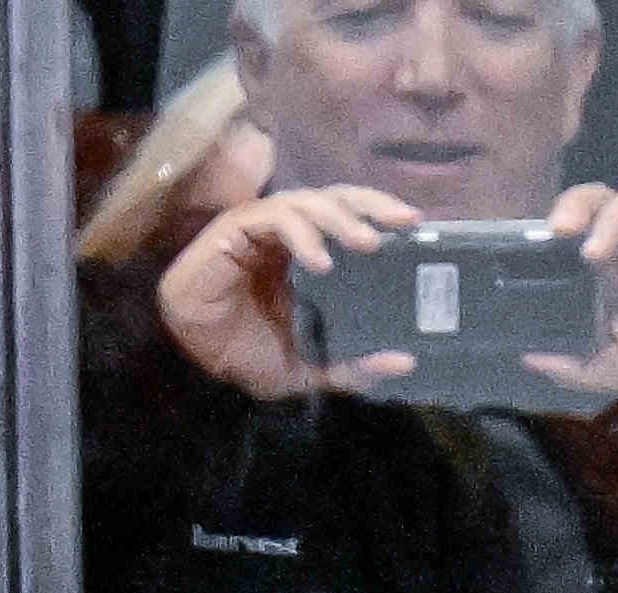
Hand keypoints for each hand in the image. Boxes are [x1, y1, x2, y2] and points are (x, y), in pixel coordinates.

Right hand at [160, 170, 419, 399]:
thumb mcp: (311, 367)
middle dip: (372, 205)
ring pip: (308, 201)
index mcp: (313, 255)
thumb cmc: (251, 353)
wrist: (200, 358)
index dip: (381, 215)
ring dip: (339, 219)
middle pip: (337, 198)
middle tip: (404, 222)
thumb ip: (354, 366)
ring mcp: (263, 226)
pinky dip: (300, 233)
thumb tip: (406, 361)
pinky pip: (273, 217)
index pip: (352, 218)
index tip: (417, 226)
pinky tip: (320, 261)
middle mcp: (292, 234)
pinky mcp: (236, 228)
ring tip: (364, 244)